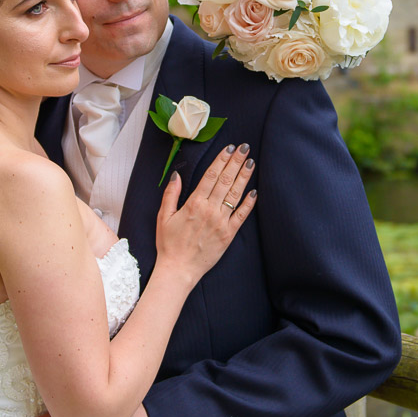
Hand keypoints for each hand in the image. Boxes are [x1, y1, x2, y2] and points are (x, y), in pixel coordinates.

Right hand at [154, 144, 254, 280]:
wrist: (179, 269)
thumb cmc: (169, 244)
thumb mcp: (164, 216)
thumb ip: (171, 194)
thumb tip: (177, 175)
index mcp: (194, 203)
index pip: (211, 176)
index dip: (221, 160)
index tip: (229, 148)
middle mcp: (210, 210)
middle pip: (225, 180)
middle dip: (236, 162)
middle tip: (244, 147)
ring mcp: (221, 222)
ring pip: (235, 194)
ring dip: (244, 177)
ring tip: (250, 162)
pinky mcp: (228, 234)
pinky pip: (241, 215)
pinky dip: (248, 203)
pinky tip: (253, 191)